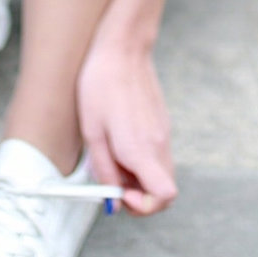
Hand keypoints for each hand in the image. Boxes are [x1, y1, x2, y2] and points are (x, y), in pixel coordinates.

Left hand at [76, 35, 177, 216]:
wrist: (123, 49)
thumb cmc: (101, 85)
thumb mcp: (92, 132)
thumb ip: (104, 170)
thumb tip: (113, 199)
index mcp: (141, 148)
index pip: (164, 196)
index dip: (144, 207)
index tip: (123, 197)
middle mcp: (159, 144)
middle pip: (165, 191)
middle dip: (141, 198)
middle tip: (116, 187)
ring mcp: (164, 134)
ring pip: (161, 174)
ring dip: (141, 180)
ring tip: (114, 159)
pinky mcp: (163, 124)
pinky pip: (158, 156)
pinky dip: (143, 162)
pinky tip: (121, 142)